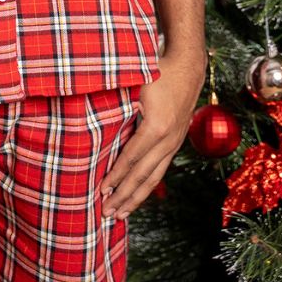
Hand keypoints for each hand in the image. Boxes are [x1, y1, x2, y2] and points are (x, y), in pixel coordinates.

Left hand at [99, 49, 205, 218]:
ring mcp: (174, 143)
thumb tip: (92, 117)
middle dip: (124, 195)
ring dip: (136, 198)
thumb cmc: (156, 71)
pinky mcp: (176, 142)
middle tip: (106, 213)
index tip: (100, 189)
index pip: (131, 157)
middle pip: (143, 175)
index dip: (115, 175)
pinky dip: (147, 186)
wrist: (188, 67)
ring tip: (120, 214)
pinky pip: (160, 170)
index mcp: (156, 126)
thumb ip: (119, 103)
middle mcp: (168, 140)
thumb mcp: (135, 83)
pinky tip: (136, 196)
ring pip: (154, 177)